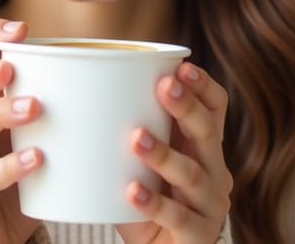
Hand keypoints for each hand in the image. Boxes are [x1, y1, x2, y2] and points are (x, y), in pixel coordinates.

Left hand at [115, 62, 232, 243]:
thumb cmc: (146, 199)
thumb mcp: (142, 161)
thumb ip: (131, 129)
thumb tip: (78, 86)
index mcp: (204, 146)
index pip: (216, 108)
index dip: (203, 86)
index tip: (181, 67)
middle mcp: (215, 171)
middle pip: (207, 133)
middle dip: (187, 107)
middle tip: (165, 86)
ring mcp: (211, 205)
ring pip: (191, 175)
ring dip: (164, 154)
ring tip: (136, 137)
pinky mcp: (198, 235)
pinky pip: (177, 217)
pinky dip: (153, 203)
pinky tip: (131, 191)